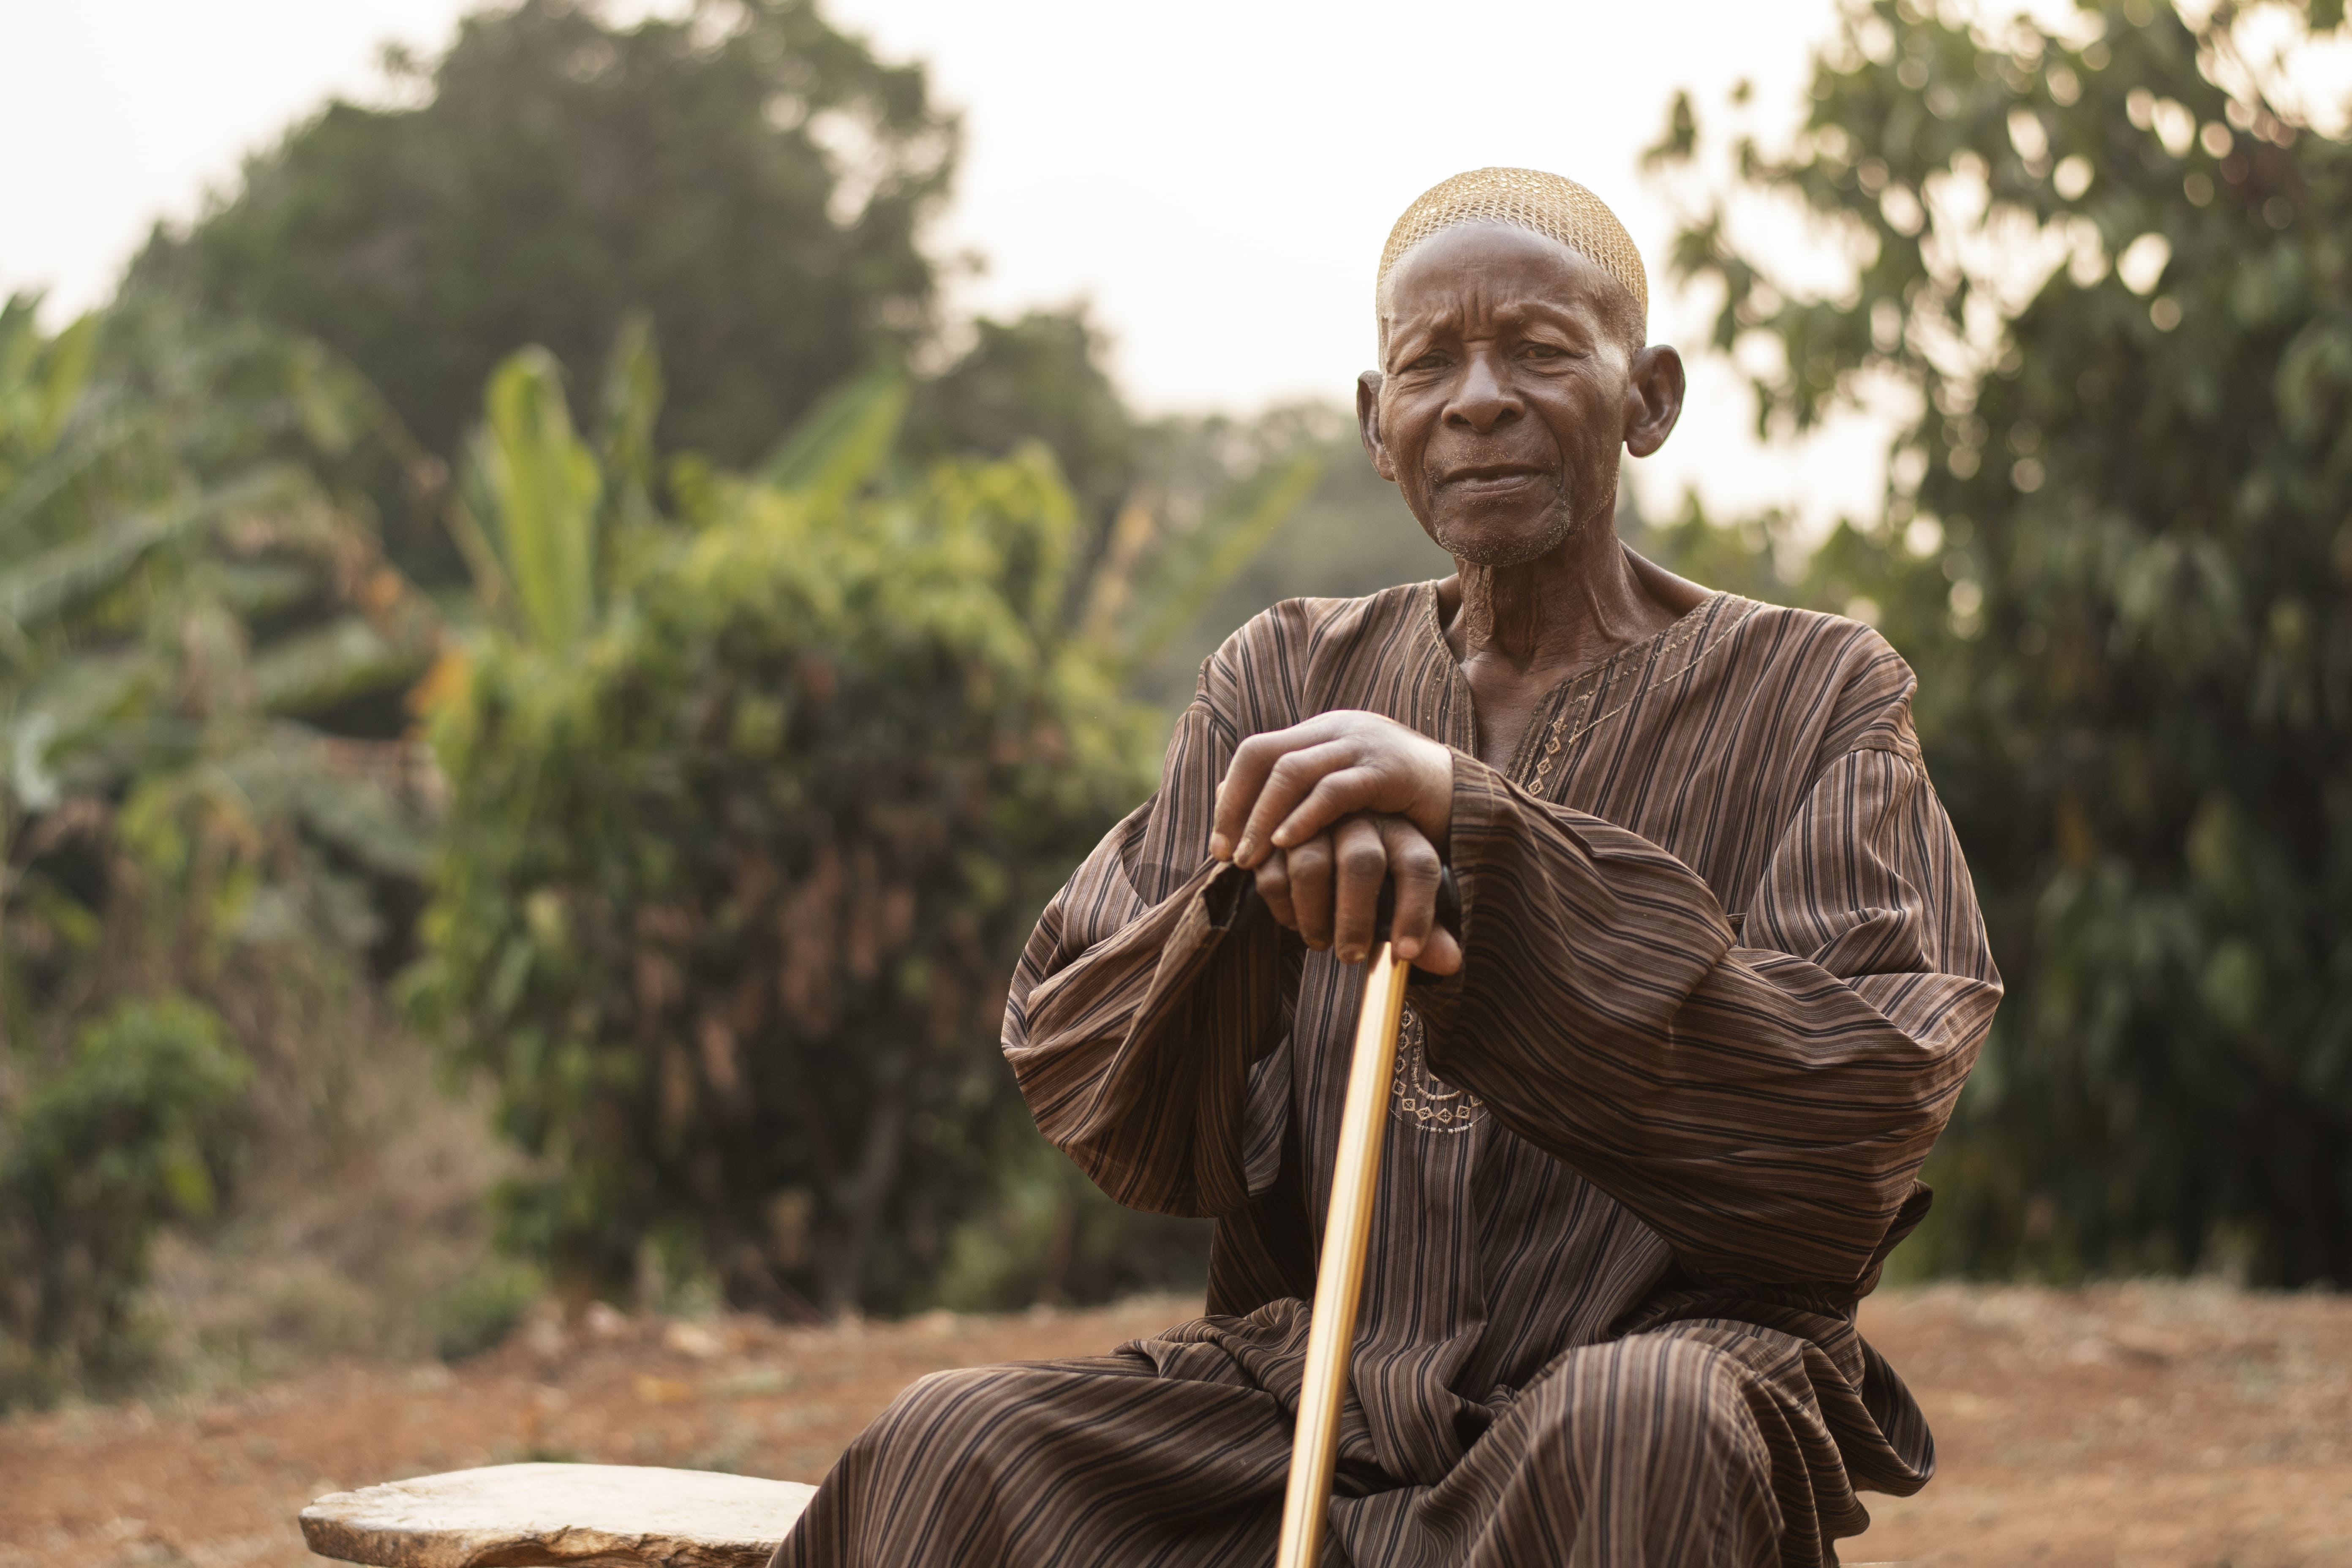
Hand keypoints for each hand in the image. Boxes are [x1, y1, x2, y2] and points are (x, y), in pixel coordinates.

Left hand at [1210, 710, 1454, 866]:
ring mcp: (1364, 745)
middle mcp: (1338, 730)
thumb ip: (1301, 799)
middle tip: (1226, 854)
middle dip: (1237, 806)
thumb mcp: (1345, 802)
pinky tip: (1287, 846)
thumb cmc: (1401, 812)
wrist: (1474, 804)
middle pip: (1264, 754)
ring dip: (1262, 817)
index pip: (1257, 751)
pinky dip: (1304, 818)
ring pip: (1291, 770)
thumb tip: (1242, 813)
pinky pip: (1334, 790)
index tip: (1219, 845)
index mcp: (1324, 734)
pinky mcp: (1388, 770)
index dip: (1230, 796)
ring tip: (1249, 860)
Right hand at [1254, 813, 1462, 972]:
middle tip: (1351, 956)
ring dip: (1313, 915)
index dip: (1415, 912)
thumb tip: (1449, 963)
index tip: (1405, 954)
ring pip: (1310, 864)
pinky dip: (1282, 906)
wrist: (1326, 836)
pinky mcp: (1278, 833)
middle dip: (1355, 918)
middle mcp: (1363, 820)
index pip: (1418, 866)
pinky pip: (1273, 871)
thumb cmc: (1375, 881)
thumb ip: (1425, 934)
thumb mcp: (1404, 901)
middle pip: (1362, 862)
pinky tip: (1292, 922)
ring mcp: (1316, 822)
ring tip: (1319, 942)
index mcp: (1404, 834)